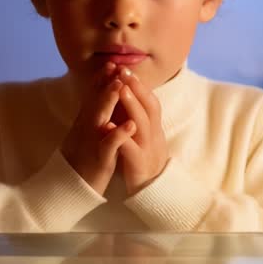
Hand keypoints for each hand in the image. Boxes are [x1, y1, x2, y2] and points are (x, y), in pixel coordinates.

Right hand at [61, 63, 137, 194]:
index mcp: (84, 123)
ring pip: (99, 119)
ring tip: (119, 85)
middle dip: (105, 83)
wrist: (67, 189)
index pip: (92, 97)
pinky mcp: (98, 160)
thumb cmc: (80, 160)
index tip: (111, 63)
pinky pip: (108, 146)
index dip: (101, 80)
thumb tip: (98, 100)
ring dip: (108, 101)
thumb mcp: (83, 135)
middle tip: (115, 65)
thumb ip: (90, 118)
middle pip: (94, 102)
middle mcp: (85, 129)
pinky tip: (129, 125)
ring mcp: (91, 143)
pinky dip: (118, 134)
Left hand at [114, 67, 168, 194]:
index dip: (140, 85)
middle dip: (136, 88)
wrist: (153, 195)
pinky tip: (108, 126)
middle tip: (124, 71)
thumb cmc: (143, 163)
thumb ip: (138, 120)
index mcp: (153, 129)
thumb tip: (129, 98)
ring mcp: (148, 150)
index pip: (150, 102)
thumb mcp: (143, 139)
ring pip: (142, 124)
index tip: (127, 68)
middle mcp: (153, 137)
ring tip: (120, 89)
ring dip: (131, 105)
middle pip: (149, 108)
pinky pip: (130, 149)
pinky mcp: (139, 166)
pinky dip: (120, 136)